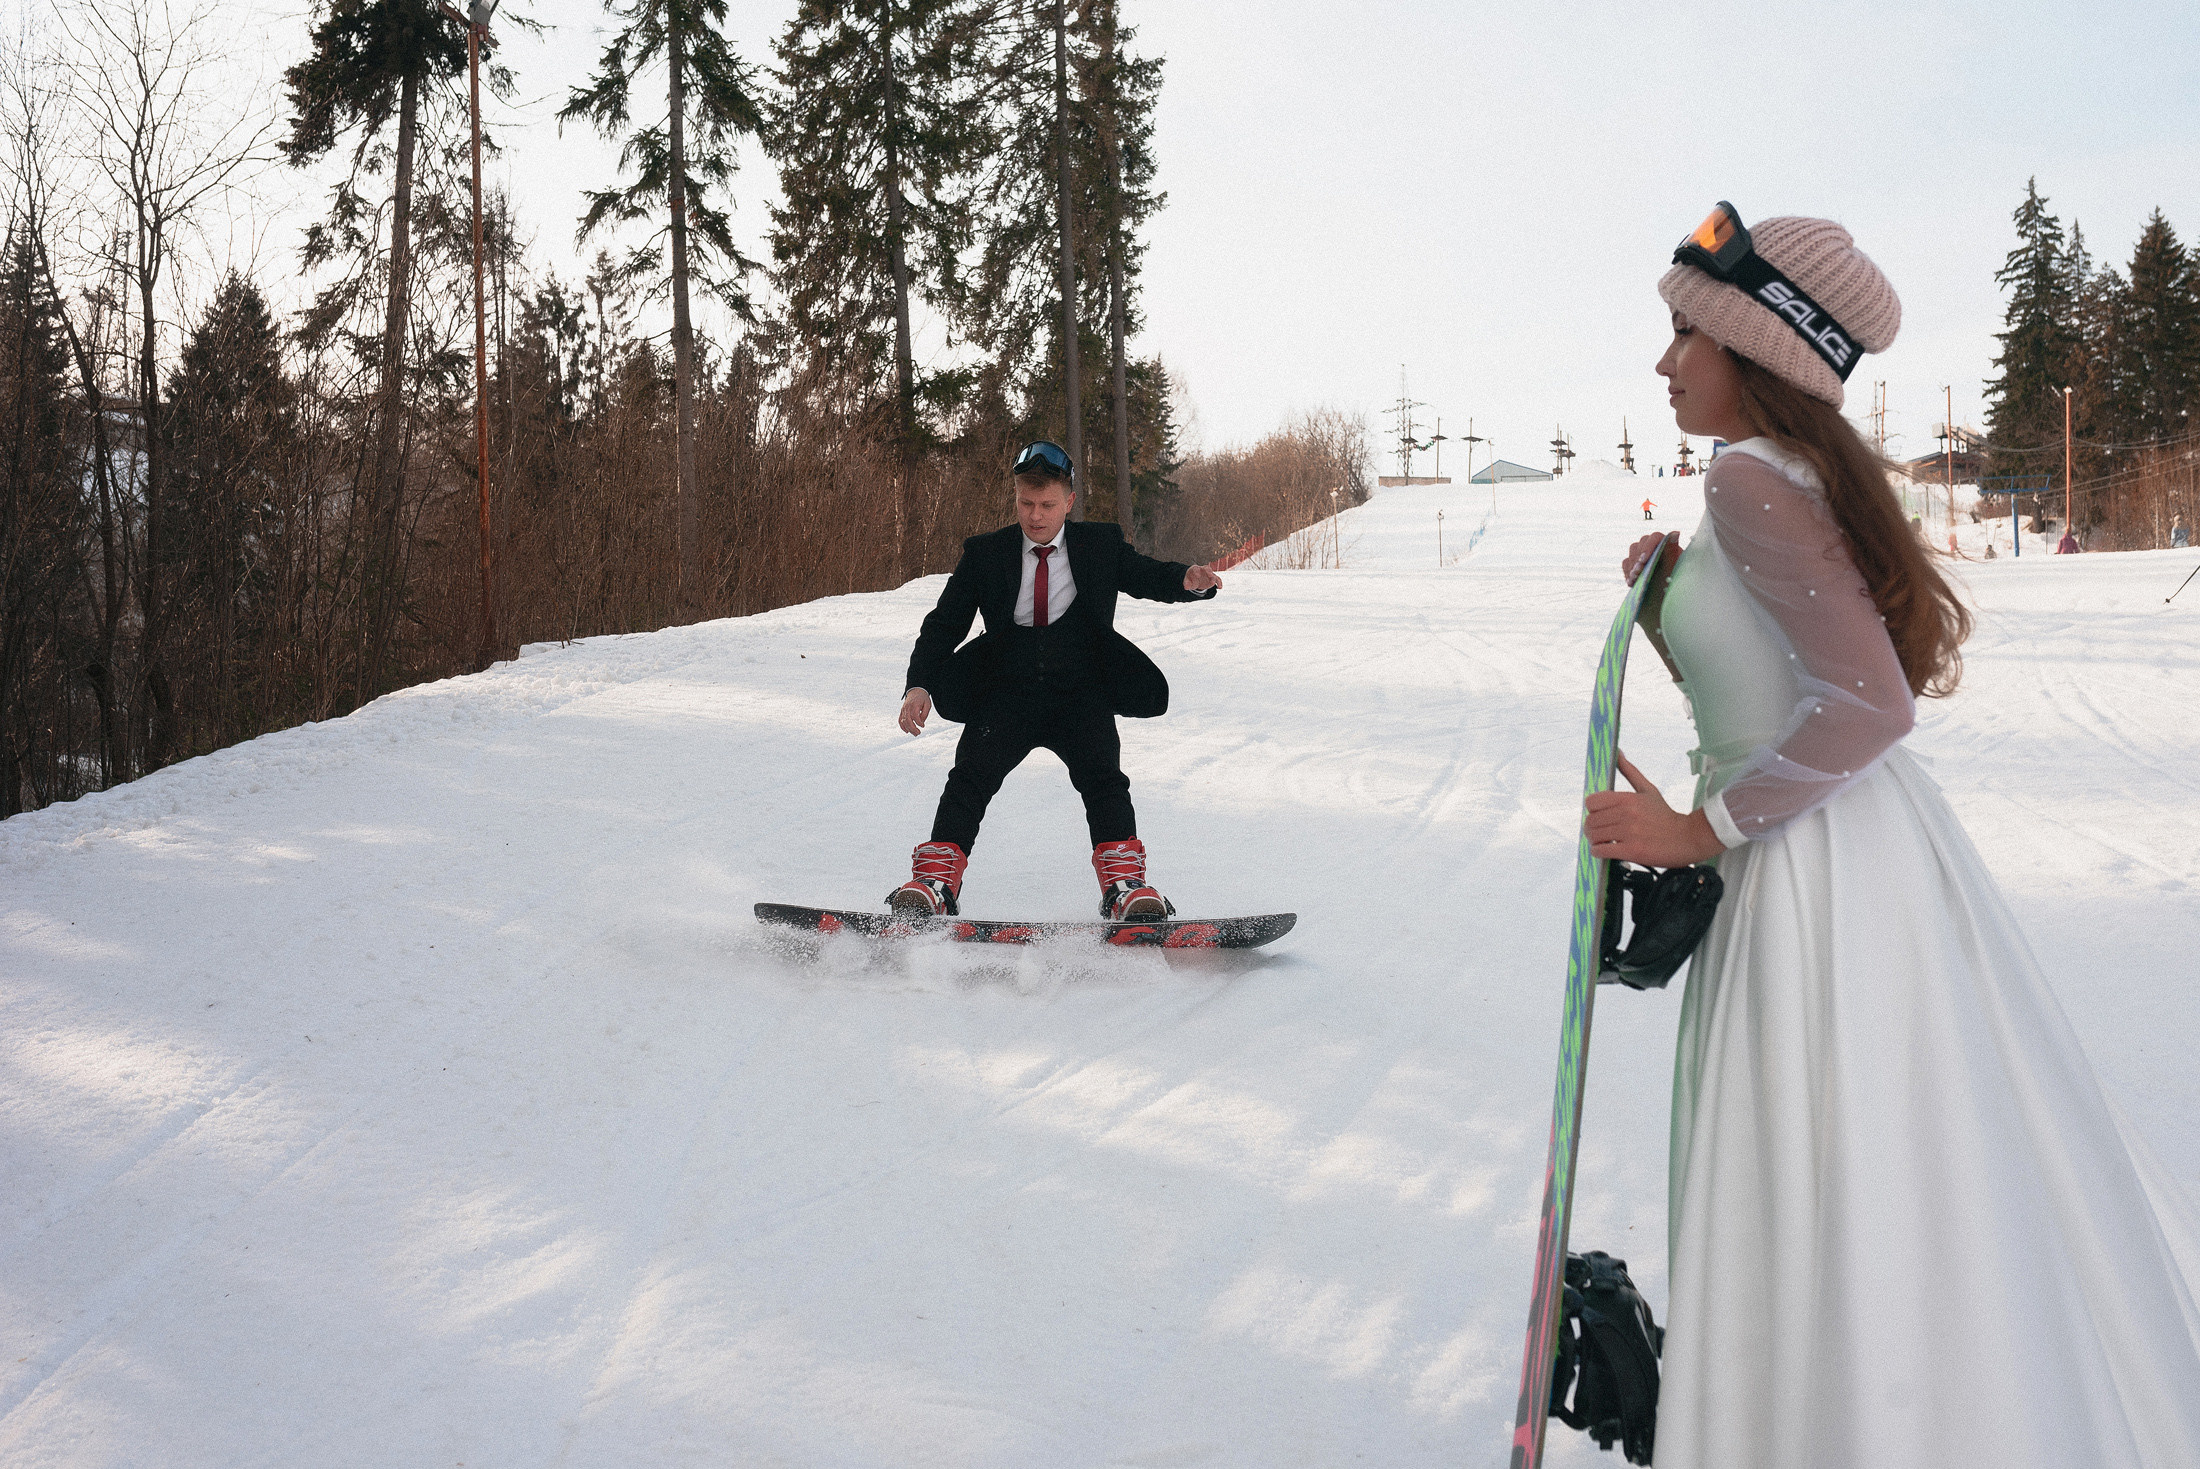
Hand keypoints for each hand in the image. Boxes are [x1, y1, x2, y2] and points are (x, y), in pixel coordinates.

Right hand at [898, 687, 931, 735]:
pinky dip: (902, 726)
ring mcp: (903, 710)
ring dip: (909, 729)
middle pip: (908, 720)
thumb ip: (925, 713)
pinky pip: (900, 720)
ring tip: (915, 734)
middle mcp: (907, 708)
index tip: (923, 726)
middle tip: (918, 733)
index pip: (915, 716)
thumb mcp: (927, 704)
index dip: (919, 722)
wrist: (915, 691)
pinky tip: (907, 731)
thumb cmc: (922, 698)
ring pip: (904, 722)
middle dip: (913, 729)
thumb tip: (922, 722)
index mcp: (914, 705)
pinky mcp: (902, 712)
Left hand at [1184, 564, 1221, 592]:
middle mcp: (1203, 569)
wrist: (1194, 581)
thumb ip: (1186, 584)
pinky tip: (1219, 587)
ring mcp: (1208, 573)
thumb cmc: (1190, 580)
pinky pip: (1217, 579)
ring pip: (1212, 573)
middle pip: (1206, 568)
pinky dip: (1219, 583)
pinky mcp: (1212, 578)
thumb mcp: (1187, 582)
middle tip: (1210, 574)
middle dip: (1208, 571)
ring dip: (1214, 577)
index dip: (1197, 571)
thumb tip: (1186, 587)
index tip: (1197, 576)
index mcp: (1195, 569)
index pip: (1196, 568)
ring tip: (1214, 582)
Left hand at [1583, 751, 1724, 865]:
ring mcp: (1629, 833)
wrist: (1688, 838)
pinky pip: (1601, 851)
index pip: (1592, 801)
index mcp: (1628, 798)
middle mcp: (1627, 814)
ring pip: (1594, 836)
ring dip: (1594, 840)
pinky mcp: (1632, 851)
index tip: (1599, 814)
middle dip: (1592, 827)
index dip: (1592, 809)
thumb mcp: (1648, 790)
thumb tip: (1617, 753)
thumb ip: (1630, 771)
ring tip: (1603, 841)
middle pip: (1590, 820)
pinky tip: (1607, 850)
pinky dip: (1599, 852)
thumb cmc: (1665, 815)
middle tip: (1600, 831)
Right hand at [1622, 534, 1677, 585]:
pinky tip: (1631, 582)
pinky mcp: (1635, 563)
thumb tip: (1675, 533)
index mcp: (1667, 543)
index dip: (1648, 547)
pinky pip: (1626, 563)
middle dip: (1637, 559)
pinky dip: (1627, 572)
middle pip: (1640, 544)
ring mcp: (1643, 553)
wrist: (1673, 588)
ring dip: (1631, 566)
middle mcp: (1654, 545)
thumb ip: (1674, 551)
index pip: (1655, 538)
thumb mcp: (1678, 565)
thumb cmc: (1677, 577)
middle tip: (1637, 572)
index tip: (1643, 560)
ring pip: (1632, 552)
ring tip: (1634, 579)